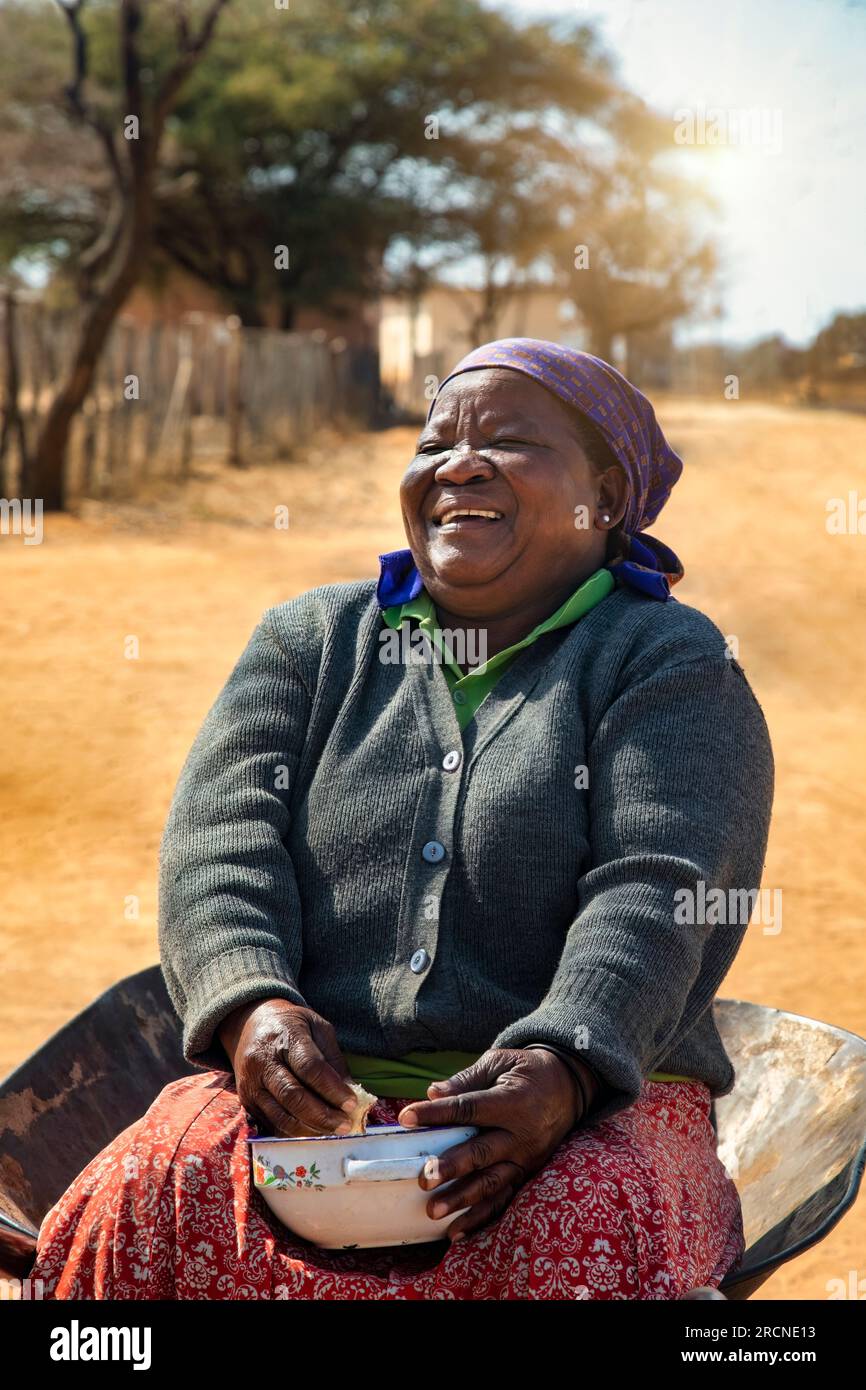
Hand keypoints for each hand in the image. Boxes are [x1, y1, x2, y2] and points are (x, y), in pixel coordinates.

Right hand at [218, 997, 357, 1137]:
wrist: (250, 1023)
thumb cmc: (291, 1025)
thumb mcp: (318, 1028)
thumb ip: (334, 1059)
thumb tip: (350, 1091)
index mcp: (285, 1037)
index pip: (310, 1068)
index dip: (332, 1089)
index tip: (352, 1103)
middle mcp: (263, 1061)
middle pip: (294, 1096)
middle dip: (322, 1115)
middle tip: (345, 1125)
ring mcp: (250, 1083)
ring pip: (281, 1115)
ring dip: (310, 1129)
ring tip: (333, 1130)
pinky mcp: (245, 1101)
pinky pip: (271, 1123)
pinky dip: (294, 1132)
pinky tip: (312, 1130)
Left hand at [397, 1047, 588, 1241]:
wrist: (569, 1087)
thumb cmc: (527, 1071)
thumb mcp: (500, 1063)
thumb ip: (467, 1080)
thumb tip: (433, 1092)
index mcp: (513, 1101)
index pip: (468, 1109)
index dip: (437, 1113)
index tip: (406, 1117)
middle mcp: (522, 1135)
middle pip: (482, 1153)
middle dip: (452, 1167)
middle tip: (424, 1179)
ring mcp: (527, 1159)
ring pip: (492, 1183)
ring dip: (462, 1199)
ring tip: (433, 1211)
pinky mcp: (528, 1175)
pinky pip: (505, 1200)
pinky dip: (481, 1217)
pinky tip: (457, 1231)